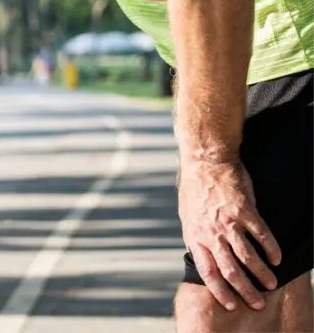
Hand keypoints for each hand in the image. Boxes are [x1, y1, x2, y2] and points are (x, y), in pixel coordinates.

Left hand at [178, 158, 280, 310]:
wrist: (205, 162)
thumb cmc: (195, 189)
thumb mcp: (187, 217)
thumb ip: (197, 238)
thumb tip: (203, 256)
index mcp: (195, 236)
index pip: (208, 272)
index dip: (220, 291)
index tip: (231, 305)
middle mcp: (211, 233)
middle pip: (230, 270)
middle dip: (245, 290)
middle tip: (258, 303)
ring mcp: (229, 222)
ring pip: (248, 256)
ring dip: (262, 273)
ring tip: (271, 283)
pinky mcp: (245, 211)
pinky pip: (262, 235)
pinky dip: (271, 249)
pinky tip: (278, 259)